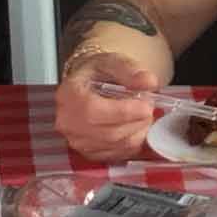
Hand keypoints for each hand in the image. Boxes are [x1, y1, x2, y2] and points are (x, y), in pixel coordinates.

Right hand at [56, 48, 160, 162]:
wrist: (88, 86)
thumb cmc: (97, 74)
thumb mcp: (112, 62)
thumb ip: (130, 70)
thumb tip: (149, 82)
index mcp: (68, 96)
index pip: (94, 111)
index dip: (124, 112)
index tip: (146, 105)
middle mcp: (68, 122)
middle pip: (108, 132)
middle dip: (137, 121)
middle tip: (149, 107)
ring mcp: (77, 141)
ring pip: (117, 144)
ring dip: (138, 131)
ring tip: (142, 114)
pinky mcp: (89, 154)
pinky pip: (119, 154)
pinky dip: (134, 141)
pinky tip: (135, 126)